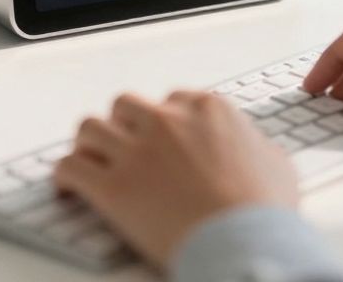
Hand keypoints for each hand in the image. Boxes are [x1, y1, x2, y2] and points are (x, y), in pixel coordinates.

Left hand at [54, 90, 298, 268]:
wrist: (245, 243)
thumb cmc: (264, 210)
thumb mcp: (277, 164)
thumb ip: (257, 145)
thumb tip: (255, 149)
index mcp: (206, 109)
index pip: (172, 100)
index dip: (165, 122)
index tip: (162, 139)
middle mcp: (166, 122)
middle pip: (125, 106)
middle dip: (123, 126)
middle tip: (125, 148)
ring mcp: (136, 152)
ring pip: (89, 128)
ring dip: (89, 145)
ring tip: (91, 162)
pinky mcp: (111, 187)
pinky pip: (70, 168)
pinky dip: (65, 177)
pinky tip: (69, 189)